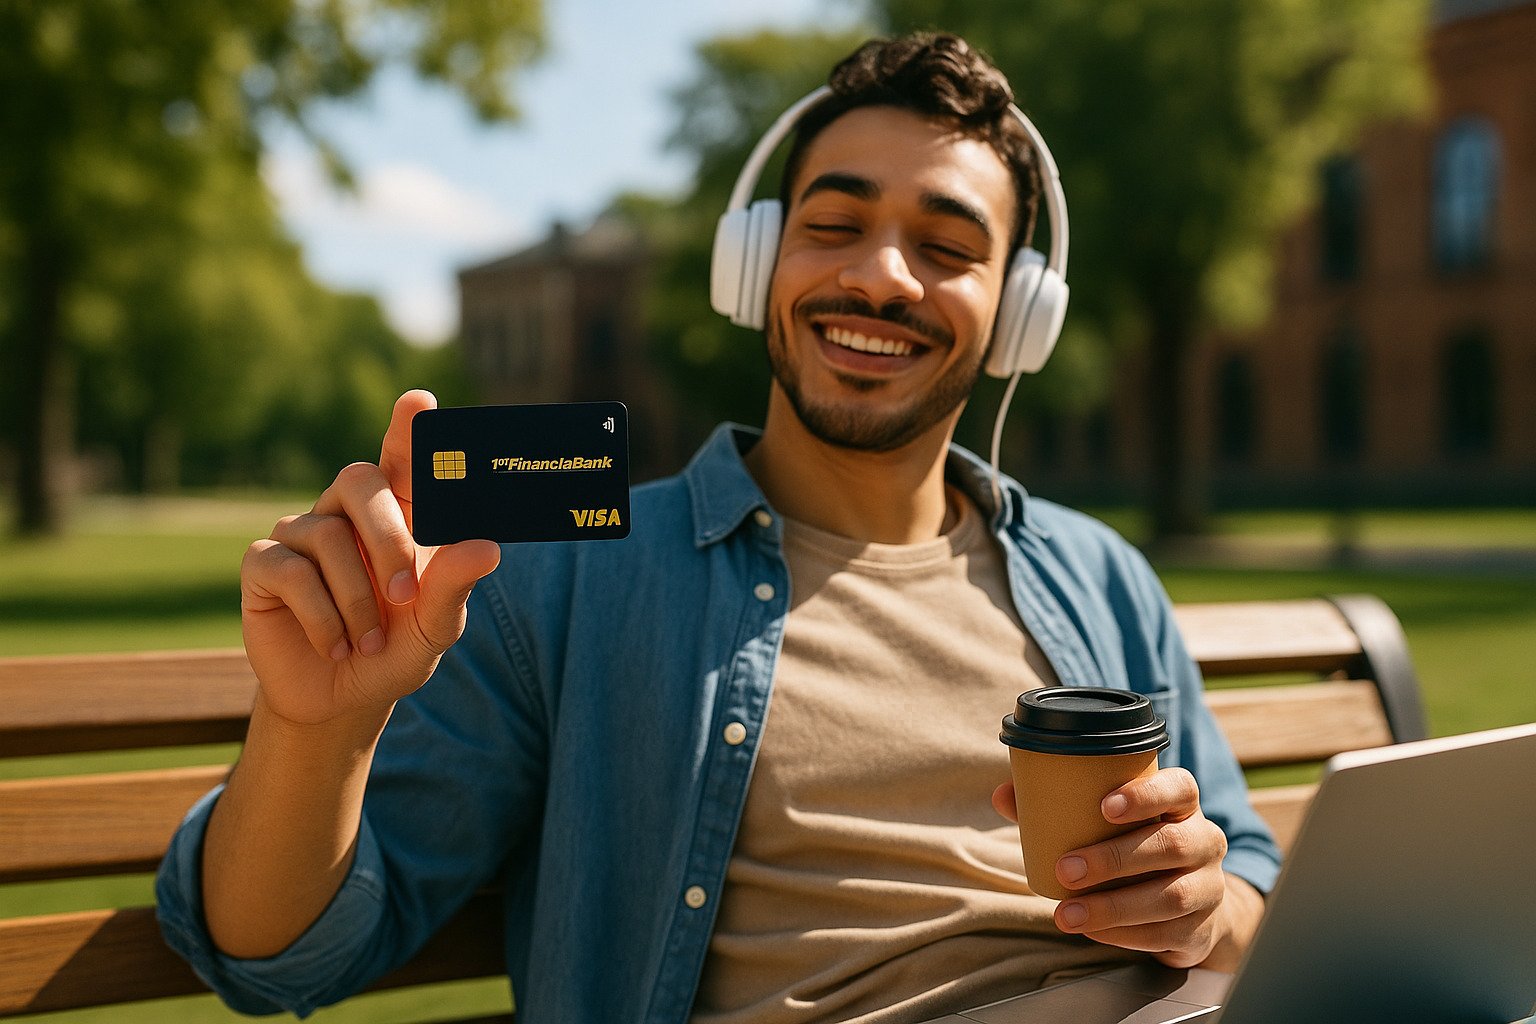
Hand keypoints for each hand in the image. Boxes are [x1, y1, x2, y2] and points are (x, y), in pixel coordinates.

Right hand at [239, 390, 500, 725]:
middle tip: (404, 592)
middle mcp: (347, 511)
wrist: (344, 697)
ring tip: (368, 642)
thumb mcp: (435, 625)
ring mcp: (301, 532)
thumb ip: (455, 585)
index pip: (403, 456)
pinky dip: (321, 615)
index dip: (408, 428)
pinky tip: (334, 644)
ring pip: (328, 536)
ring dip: (357, 599)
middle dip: (387, 535)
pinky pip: (290, 571)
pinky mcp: (263, 563)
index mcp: (398, 512)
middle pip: (359, 480)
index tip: (420, 404)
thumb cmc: (396, 648)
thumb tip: (487, 548)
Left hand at [992, 767, 1263, 968]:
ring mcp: (1209, 887)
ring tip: (1067, 913)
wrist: (1191, 906)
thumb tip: (1005, 794)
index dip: (1147, 794)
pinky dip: (1123, 935)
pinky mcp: (1201, 929)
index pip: (1180, 788)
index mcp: (1182, 807)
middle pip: (1171, 844)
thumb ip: (1058, 805)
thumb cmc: (1136, 848)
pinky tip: (1092, 932)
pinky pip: (1166, 934)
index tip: (1104, 805)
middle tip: (1066, 869)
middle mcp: (1205, 842)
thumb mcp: (1110, 824)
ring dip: (1113, 906)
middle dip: (1114, 858)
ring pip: (1170, 896)